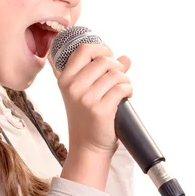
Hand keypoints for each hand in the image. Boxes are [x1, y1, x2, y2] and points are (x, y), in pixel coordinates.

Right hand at [49, 43, 131, 157]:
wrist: (87, 147)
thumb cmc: (87, 119)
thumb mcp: (85, 93)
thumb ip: (102, 72)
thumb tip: (125, 58)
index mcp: (65, 79)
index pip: (83, 49)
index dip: (101, 49)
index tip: (109, 56)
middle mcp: (73, 87)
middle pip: (103, 60)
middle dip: (117, 66)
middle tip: (119, 77)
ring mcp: (86, 98)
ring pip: (115, 74)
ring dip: (125, 79)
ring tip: (123, 88)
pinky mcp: (100, 109)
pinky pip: (122, 88)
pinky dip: (128, 90)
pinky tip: (126, 96)